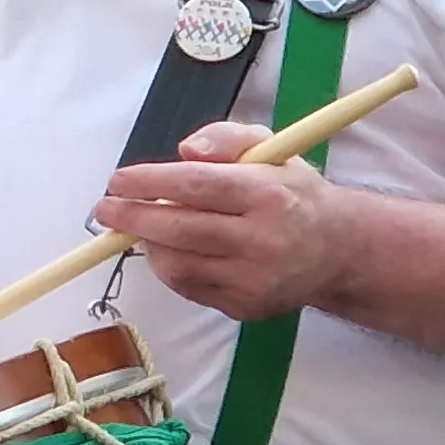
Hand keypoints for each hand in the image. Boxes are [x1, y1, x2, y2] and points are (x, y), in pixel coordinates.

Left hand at [98, 121, 349, 323]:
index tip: (117, 180)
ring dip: (148, 244)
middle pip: (181, 230)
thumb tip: (186, 151)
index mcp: (270, 193)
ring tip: (141, 227)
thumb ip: (226, 138)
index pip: (197, 186)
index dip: (149, 183)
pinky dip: (169, 268)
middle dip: (133, 218)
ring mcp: (256, 279)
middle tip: (106, 208)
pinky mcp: (247, 306)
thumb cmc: (291, 193)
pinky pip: (190, 288)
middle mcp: (265, 239)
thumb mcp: (270, 149)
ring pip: (179, 264)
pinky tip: (169, 250)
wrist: (338, 250)